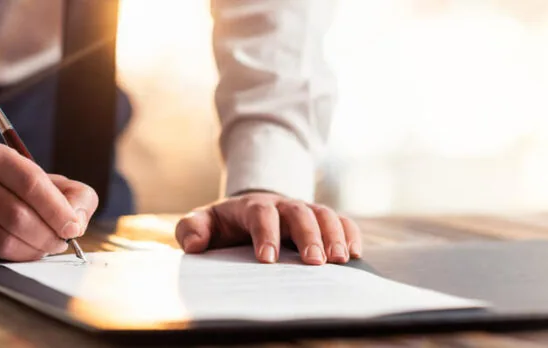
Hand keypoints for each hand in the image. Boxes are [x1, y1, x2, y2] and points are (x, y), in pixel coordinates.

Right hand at [0, 143, 97, 260]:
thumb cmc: (20, 194)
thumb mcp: (52, 184)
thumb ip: (77, 197)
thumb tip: (77, 223)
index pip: (31, 183)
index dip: (57, 210)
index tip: (73, 228)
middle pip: (17, 216)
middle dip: (47, 236)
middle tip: (60, 243)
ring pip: (2, 241)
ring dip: (32, 251)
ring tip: (44, 248)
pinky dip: (12, 261)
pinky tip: (20, 252)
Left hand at [175, 192, 361, 264]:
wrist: (246, 210)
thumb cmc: (224, 224)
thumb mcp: (203, 222)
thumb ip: (192, 230)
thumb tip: (195, 244)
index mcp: (251, 205)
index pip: (261, 214)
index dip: (266, 234)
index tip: (268, 260)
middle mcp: (281, 204)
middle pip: (299, 212)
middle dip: (308, 236)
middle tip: (314, 262)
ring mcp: (303, 210)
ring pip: (323, 214)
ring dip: (333, 236)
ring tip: (340, 260)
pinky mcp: (319, 220)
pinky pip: (340, 221)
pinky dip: (350, 234)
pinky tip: (355, 254)